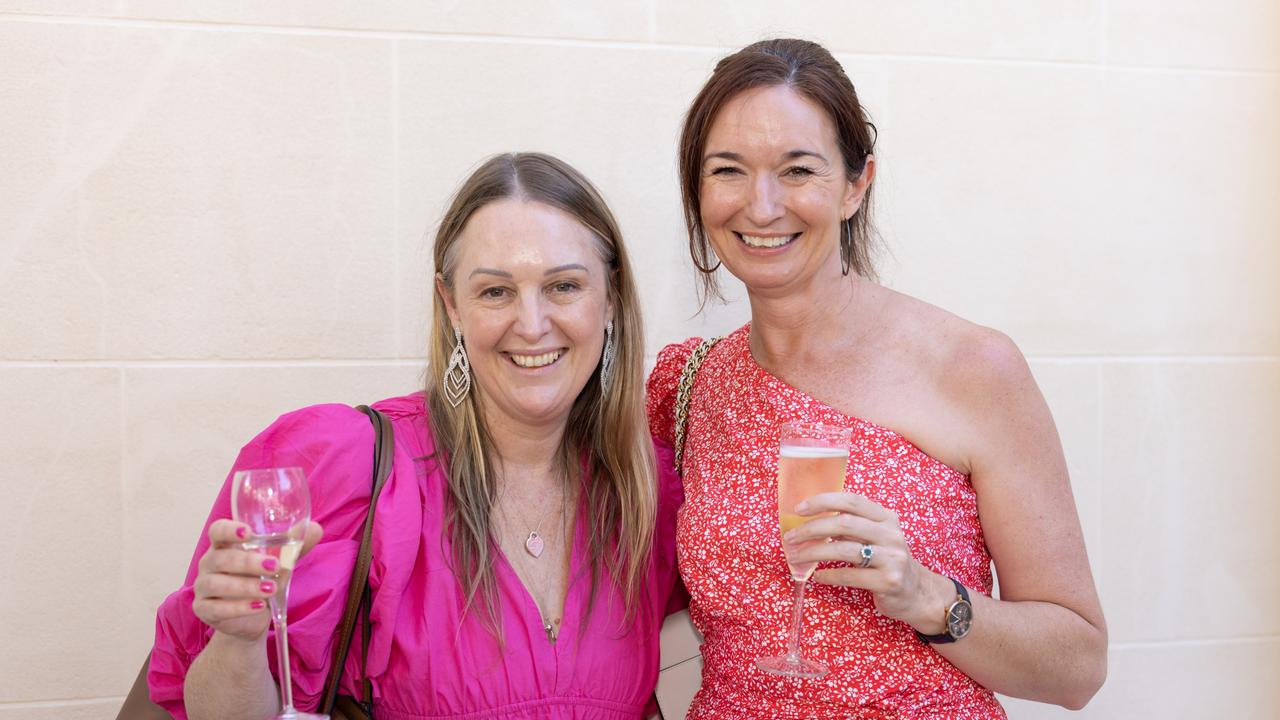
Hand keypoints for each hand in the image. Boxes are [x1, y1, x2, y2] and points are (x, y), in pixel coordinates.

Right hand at [191, 519, 323, 641]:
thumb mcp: (279, 562)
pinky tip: (259, 606)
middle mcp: (209, 563)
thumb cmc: (261, 580)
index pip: (218, 530)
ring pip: (217, 583)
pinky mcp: (204, 609)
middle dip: (248, 562)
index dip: (228, 529)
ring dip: (245, 586)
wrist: (251, 618)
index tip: (247, 532)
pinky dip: (238, 607)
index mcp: (225, 545)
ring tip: (271, 589)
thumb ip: (294, 546)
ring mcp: (203, 587)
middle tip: (274, 565)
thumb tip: (316, 529)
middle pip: (220, 558)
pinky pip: (216, 608)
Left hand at [783, 492, 949, 632]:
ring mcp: (892, 558)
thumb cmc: (887, 561)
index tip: (799, 509)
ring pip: (844, 549)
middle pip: (844, 524)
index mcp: (886, 518)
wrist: (917, 593)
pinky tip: (817, 576)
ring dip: (814, 552)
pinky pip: (850, 575)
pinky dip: (829, 575)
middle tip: (790, 538)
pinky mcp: (888, 581)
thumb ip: (852, 527)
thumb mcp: (876, 537)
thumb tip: (810, 520)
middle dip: (811, 529)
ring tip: (797, 557)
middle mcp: (891, 534)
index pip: (851, 501)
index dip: (823, 502)